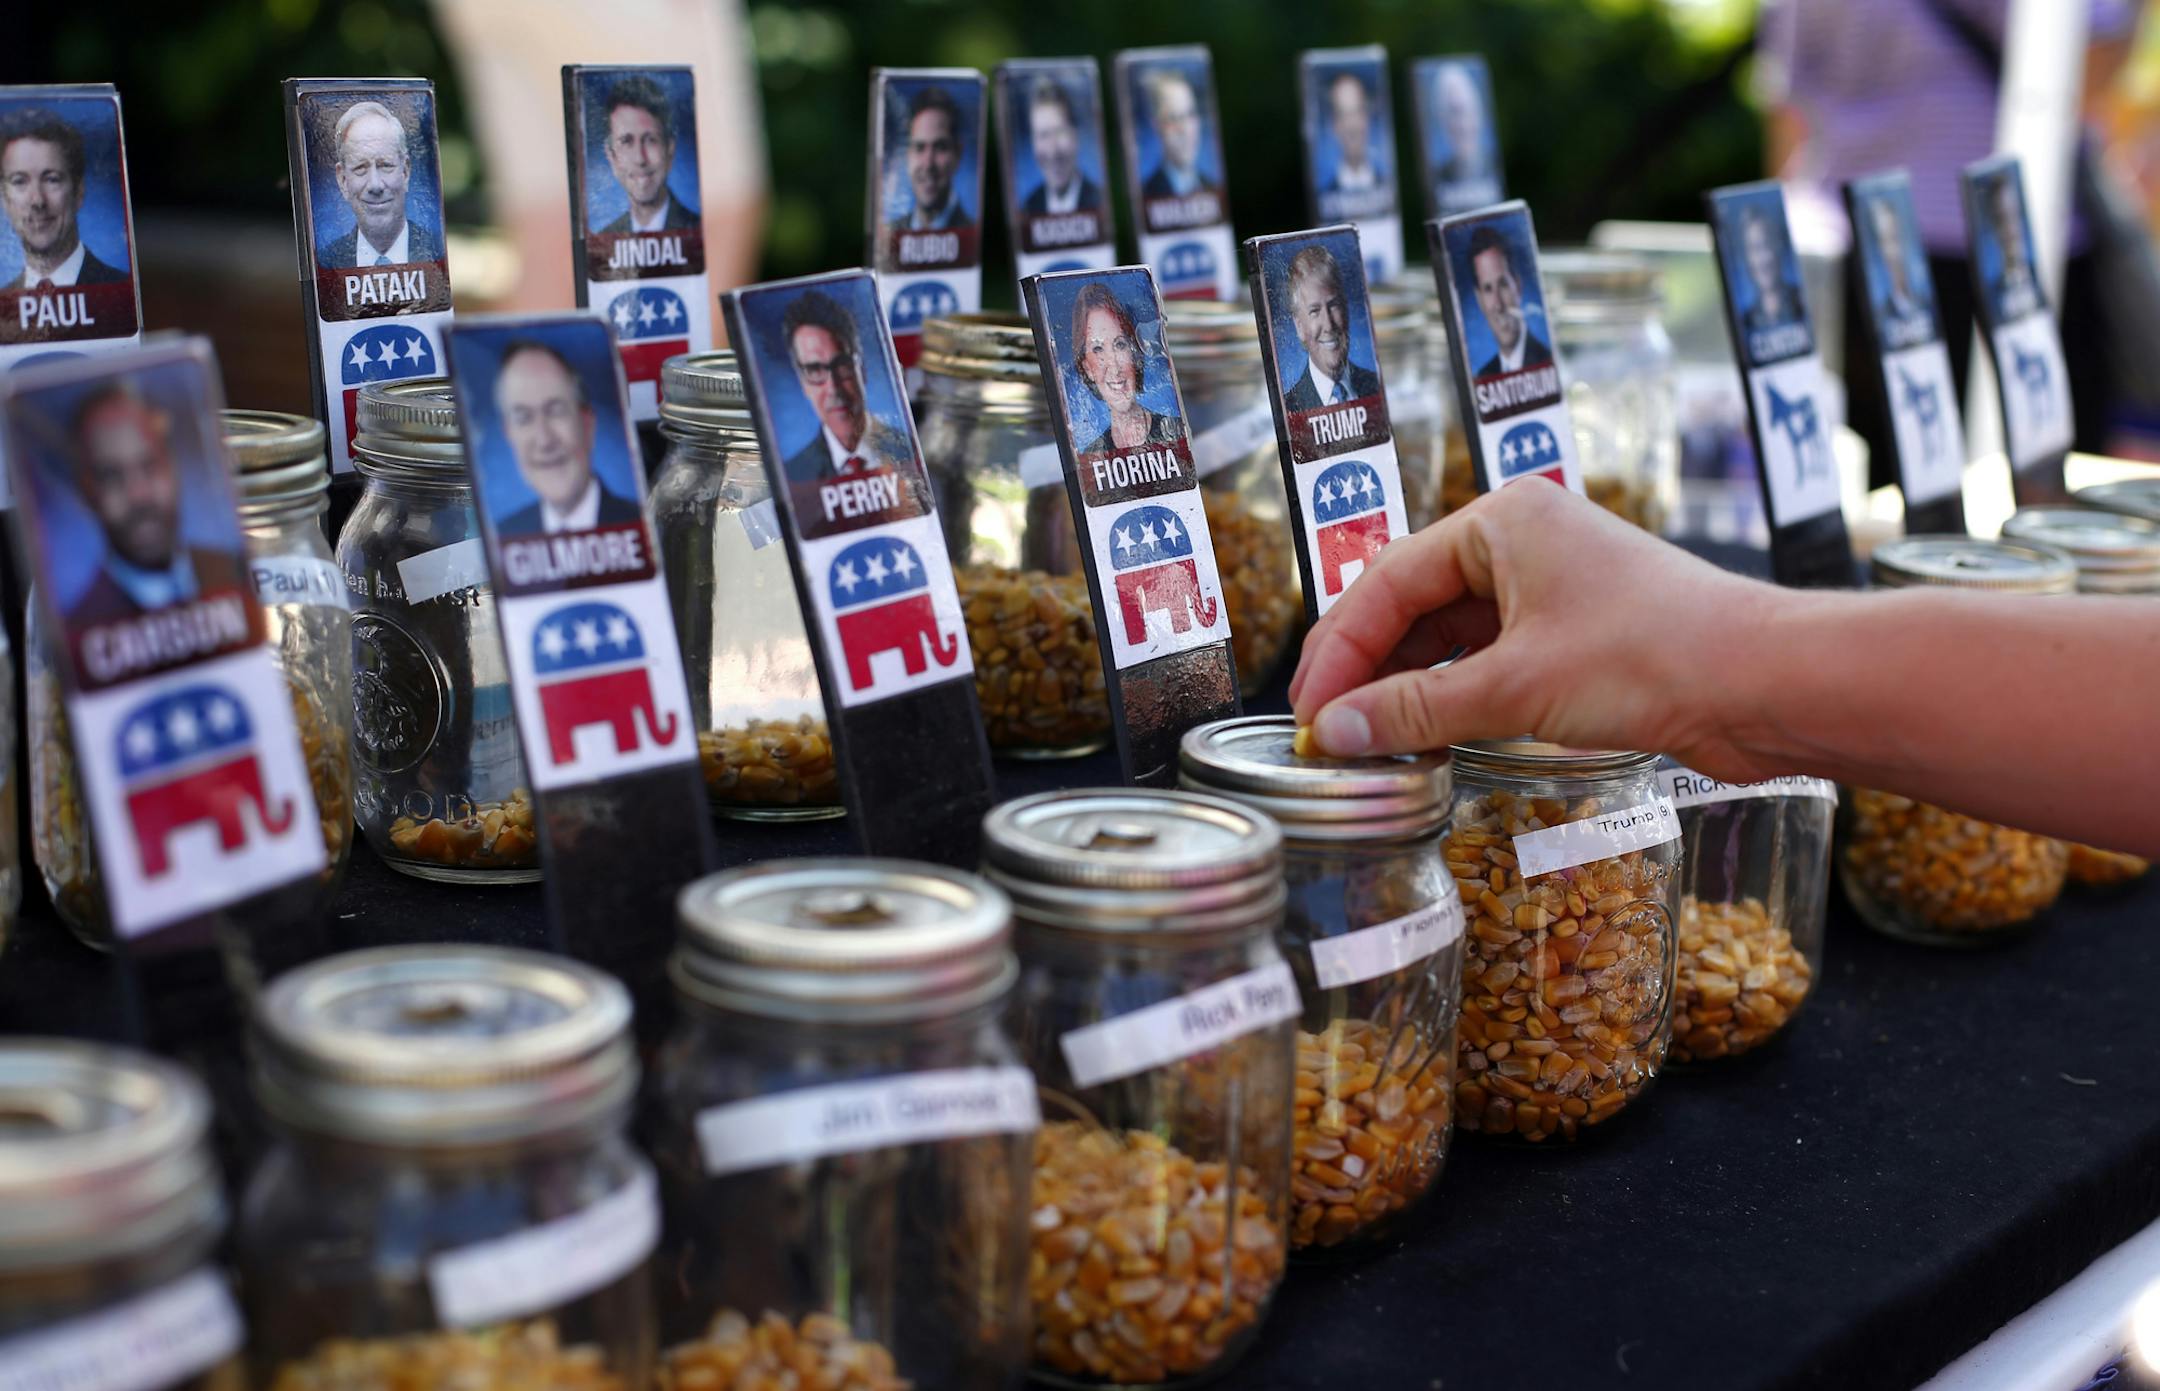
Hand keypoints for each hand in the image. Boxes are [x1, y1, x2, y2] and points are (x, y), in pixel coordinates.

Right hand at [1289, 482, 1780, 778]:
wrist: (1765, 683)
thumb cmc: (1654, 655)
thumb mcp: (1516, 686)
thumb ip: (1417, 709)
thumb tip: (1338, 731)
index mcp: (1503, 521)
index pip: (1388, 581)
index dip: (1338, 650)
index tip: (1309, 710)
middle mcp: (1522, 542)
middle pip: (1411, 603)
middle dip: (1364, 666)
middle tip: (1324, 728)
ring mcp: (1550, 588)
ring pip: (1448, 635)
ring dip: (1406, 685)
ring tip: (1366, 739)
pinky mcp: (1574, 635)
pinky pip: (1487, 660)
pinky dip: (1451, 696)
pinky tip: (1424, 735)